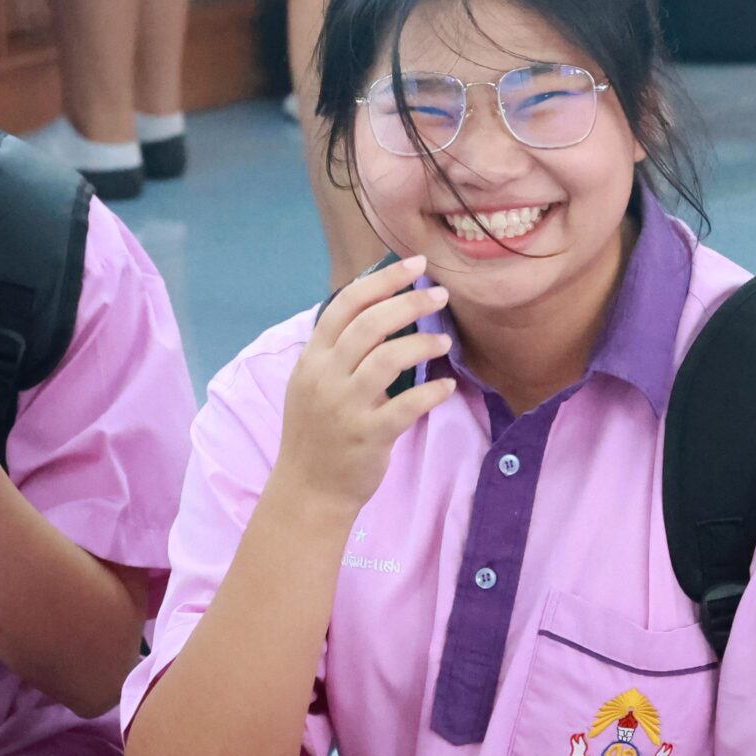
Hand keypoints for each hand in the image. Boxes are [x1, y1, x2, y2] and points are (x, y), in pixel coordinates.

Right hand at [268, 259, 454, 515]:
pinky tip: (446, 386)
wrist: (308, 489)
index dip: (382, 280)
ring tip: (445, 341)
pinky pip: (407, 405)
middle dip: (410, 303)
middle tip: (440, 296)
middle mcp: (325, 377)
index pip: (345, 305)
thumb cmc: (317, 432)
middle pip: (370, 324)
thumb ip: (337, 350)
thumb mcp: (313, 384)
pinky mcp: (368, 435)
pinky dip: (432, 391)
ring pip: (389, 358)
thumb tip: (378, 309)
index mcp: (312, 359)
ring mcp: (345, 407)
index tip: (415, 266)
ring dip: (423, 343)